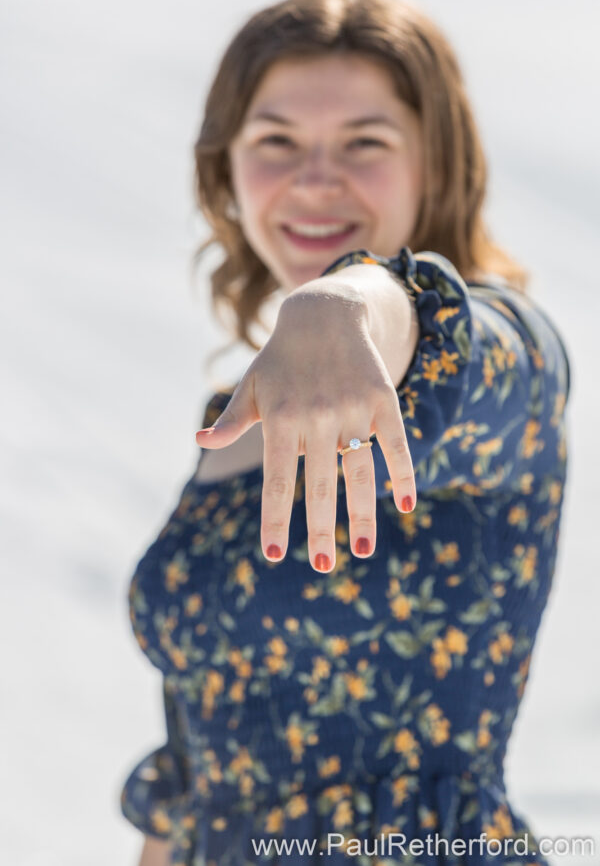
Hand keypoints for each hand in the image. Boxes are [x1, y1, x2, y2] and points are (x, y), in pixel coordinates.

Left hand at [195, 294, 415, 571]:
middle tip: (322, 565)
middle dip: (321, 530)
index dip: (275, 519)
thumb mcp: (253, 386)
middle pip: (319, 485)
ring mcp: (352, 407)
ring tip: (365, 550)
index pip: (276, 480)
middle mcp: (316, 416)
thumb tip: (200, 440)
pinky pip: (394, 444)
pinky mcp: (382, 398)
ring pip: (359, 472)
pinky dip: (403, 473)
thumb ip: (231, 419)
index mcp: (280, 419)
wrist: (325, 312)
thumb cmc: (281, 359)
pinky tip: (406, 503)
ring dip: (364, 515)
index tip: (274, 554)